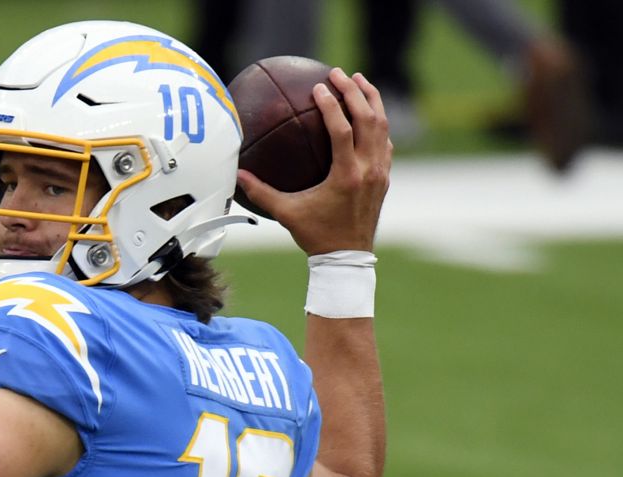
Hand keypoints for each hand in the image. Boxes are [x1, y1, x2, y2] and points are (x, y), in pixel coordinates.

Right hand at [237, 68, 391, 255]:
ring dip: (372, 100)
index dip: (332, 104)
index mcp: (346, 175)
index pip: (342, 129)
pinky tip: (369, 114)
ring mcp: (380, 172)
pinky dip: (378, 124)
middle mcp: (368, 169)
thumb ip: (261, 193)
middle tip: (338, 73)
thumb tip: (237, 175)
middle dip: (354, 91)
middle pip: (368, 119)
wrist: (347, 258)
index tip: (319, 87)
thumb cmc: (316, 235)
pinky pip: (385, 142)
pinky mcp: (385, 177)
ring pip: (382, 127)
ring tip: (359, 81)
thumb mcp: (286, 213)